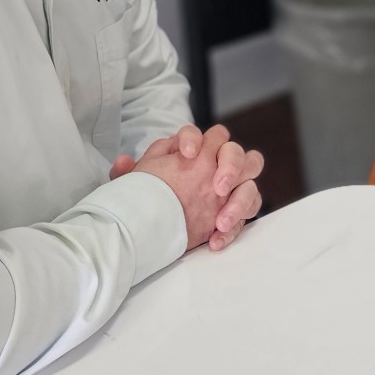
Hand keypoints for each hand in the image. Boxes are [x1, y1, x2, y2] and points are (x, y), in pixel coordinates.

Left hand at [127, 124, 264, 251]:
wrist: (151, 224)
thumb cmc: (147, 196)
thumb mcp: (136, 184)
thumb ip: (128, 172)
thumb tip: (123, 162)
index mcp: (198, 152)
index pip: (205, 134)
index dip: (199, 139)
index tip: (187, 154)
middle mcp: (217, 168)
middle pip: (238, 153)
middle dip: (232, 167)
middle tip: (217, 187)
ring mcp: (230, 191)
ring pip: (251, 185)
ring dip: (240, 202)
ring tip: (220, 222)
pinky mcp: (234, 213)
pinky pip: (246, 217)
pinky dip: (233, 229)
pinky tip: (214, 240)